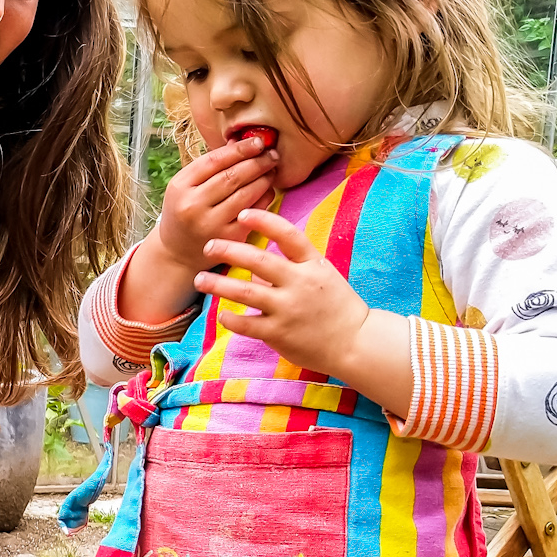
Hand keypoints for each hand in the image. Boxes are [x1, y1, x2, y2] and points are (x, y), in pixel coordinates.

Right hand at [122, 132, 279, 320]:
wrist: (176, 253)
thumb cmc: (184, 213)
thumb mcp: (185, 186)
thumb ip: (209, 165)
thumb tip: (239, 141)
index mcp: (180, 186)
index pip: (214, 160)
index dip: (240, 149)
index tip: (258, 142)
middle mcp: (193, 205)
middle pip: (232, 176)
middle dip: (257, 161)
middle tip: (271, 154)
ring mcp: (211, 224)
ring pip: (245, 193)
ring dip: (264, 178)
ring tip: (271, 169)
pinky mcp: (228, 238)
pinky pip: (253, 212)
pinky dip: (264, 198)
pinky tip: (267, 190)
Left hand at [197, 209, 412, 410]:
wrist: (356, 342)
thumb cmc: (336, 306)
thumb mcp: (322, 275)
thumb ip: (294, 264)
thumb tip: (257, 260)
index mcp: (312, 264)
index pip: (287, 234)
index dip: (264, 221)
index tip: (242, 214)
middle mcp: (299, 283)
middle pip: (258, 260)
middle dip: (228, 250)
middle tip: (208, 246)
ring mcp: (288, 309)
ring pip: (245, 291)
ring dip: (218, 284)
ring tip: (199, 279)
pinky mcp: (279, 333)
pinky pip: (246, 324)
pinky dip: (230, 318)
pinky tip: (222, 313)